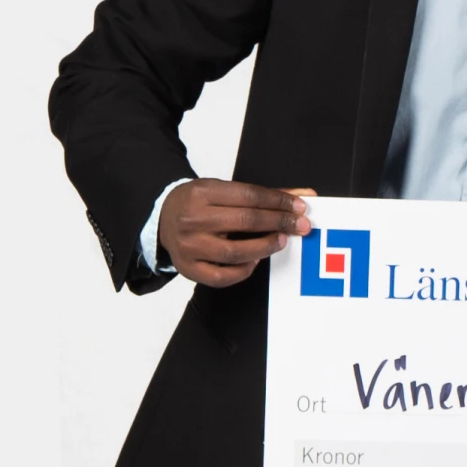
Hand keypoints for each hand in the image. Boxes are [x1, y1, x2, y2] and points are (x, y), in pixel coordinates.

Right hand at [159, 180, 314, 286]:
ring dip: (265, 247)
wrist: (163, 218)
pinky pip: (222, 276)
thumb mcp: (224, 190)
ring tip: (280, 241)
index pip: (249, 195)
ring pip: (235, 252)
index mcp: (202, 192)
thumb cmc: (199, 204)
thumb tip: (304, 196)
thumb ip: (263, 195)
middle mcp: (193, 218)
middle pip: (245, 221)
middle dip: (279, 223)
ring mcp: (189, 246)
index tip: (300, 206)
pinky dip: (244, 270)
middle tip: (300, 225)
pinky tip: (255, 261)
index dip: (278, 201)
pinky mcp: (188, 268)